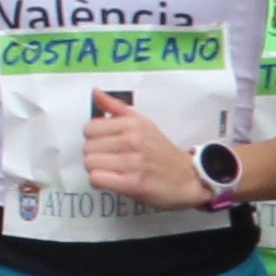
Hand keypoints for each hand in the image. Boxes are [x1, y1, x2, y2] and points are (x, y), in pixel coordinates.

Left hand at [79, 91, 209, 207]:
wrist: (187, 177)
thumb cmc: (161, 151)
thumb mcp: (143, 123)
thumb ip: (117, 108)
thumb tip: (95, 92)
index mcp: (133, 124)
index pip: (90, 128)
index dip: (94, 138)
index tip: (105, 143)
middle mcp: (133, 140)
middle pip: (88, 147)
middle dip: (94, 154)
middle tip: (109, 159)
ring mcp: (133, 162)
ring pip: (90, 163)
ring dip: (96, 169)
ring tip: (110, 170)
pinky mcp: (133, 183)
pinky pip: (97, 179)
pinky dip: (100, 181)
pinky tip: (111, 180)